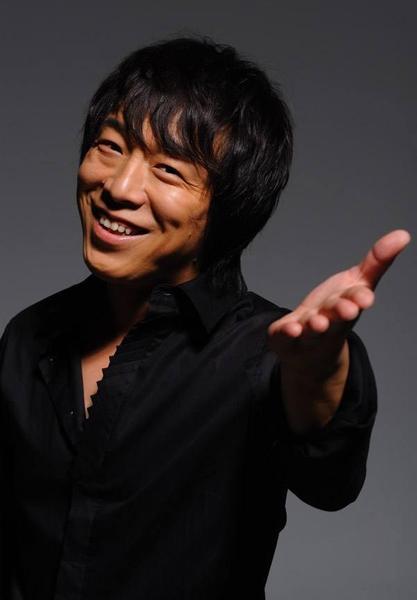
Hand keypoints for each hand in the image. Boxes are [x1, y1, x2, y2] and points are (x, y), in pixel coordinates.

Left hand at [268, 229, 410, 368]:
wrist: (312, 353)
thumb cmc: (335, 312)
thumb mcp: (356, 284)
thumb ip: (377, 262)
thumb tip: (403, 235)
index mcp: (347, 307)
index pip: (355, 300)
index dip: (359, 298)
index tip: (365, 298)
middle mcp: (329, 322)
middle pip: (336, 317)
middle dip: (341, 312)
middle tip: (348, 309)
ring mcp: (307, 333)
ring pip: (312, 330)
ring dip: (316, 326)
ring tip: (318, 323)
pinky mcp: (285, 339)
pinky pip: (284, 337)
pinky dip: (287, 333)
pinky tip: (290, 329)